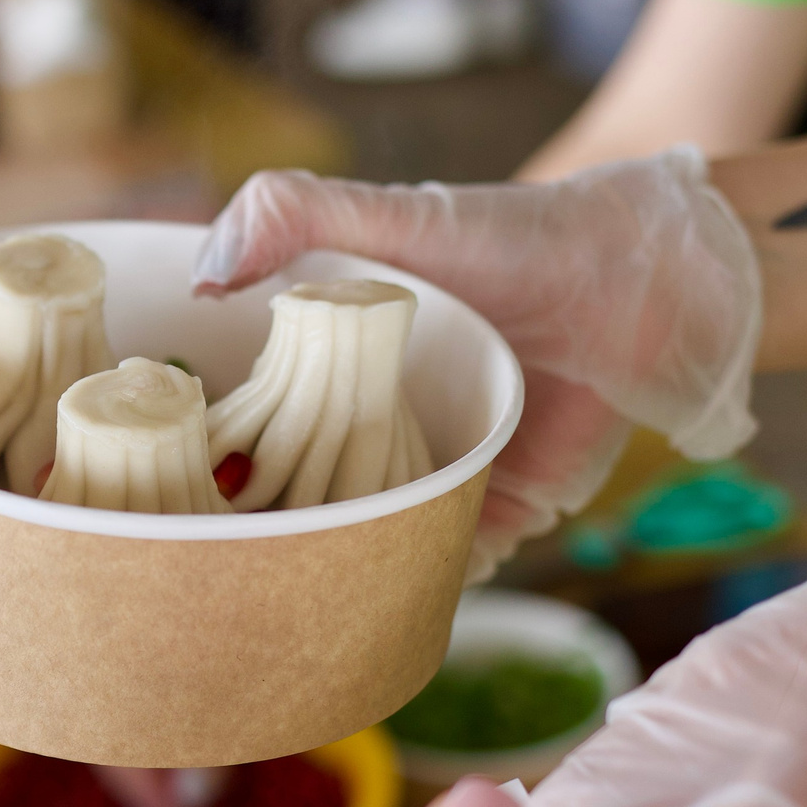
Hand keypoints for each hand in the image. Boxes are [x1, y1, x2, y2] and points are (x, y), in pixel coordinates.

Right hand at [191, 148, 760, 579]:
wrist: (634, 279)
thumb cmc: (507, 239)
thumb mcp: (387, 215)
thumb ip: (288, 214)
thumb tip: (204, 278)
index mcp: (330, 367)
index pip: (249, 424)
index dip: (209, 456)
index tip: (172, 487)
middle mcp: (371, 429)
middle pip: (300, 496)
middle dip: (266, 529)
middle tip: (223, 558)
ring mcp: (433, 476)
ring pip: (369, 539)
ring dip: (335, 565)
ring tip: (286, 591)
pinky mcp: (496, 511)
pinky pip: (443, 564)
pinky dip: (416, 582)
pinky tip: (379, 593)